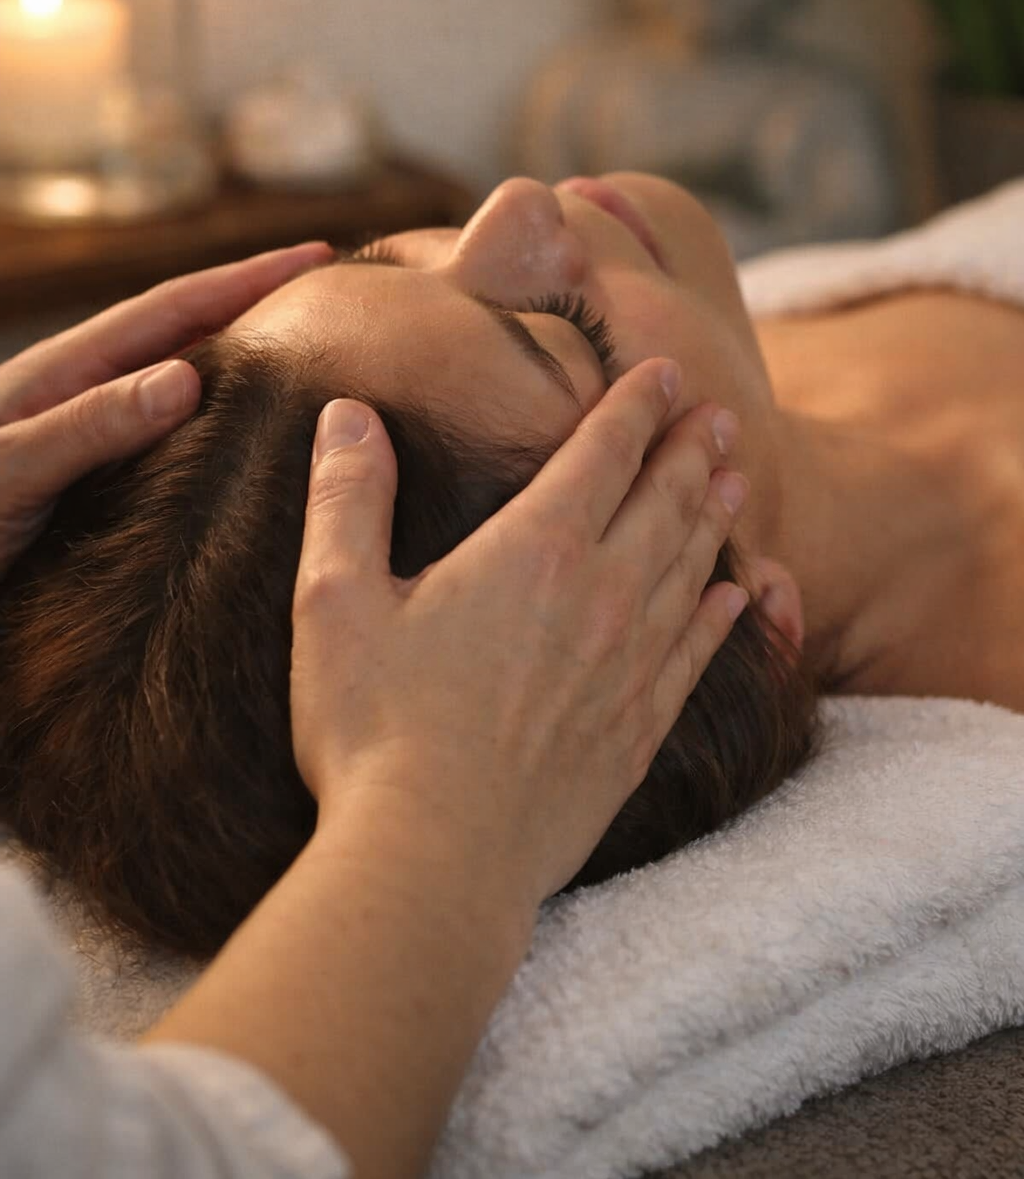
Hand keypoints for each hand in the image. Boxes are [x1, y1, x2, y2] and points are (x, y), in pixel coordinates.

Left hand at [0, 242, 331, 574]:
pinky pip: (172, 445)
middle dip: (259, 308)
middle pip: (187, 335)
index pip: (174, 310)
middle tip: (336, 297)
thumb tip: (186, 376)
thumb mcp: (7, 471)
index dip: (248, 280)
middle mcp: (82, 398)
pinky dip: (218, 430)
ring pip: (182, 388)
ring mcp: (88, 441)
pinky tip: (251, 450)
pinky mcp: (92, 490)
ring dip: (245, 367)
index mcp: (65, 375)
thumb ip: (86, 425)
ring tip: (310, 362)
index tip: (318, 256)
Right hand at [290, 360, 747, 915]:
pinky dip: (723, 616)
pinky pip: (698, 655)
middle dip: (691, 452)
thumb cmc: (374, 731)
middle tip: (720, 417)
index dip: (637, 407)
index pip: (604, 454)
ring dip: (715, 519)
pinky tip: (734, 596)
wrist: (435, 863)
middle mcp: (602, 596)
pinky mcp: (638, 732)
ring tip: (738, 483)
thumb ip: (348, 499)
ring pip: (690, 569)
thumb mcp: (334, 601)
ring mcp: (630, 667)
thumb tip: (348, 415)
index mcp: (536, 550)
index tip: (664, 373)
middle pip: (664, 503)